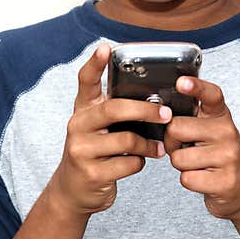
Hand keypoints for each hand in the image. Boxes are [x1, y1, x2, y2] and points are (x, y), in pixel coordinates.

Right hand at [50, 42, 170, 215]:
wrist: (72, 191)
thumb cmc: (95, 152)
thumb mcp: (98, 128)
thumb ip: (115, 112)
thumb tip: (155, 98)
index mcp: (83, 110)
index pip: (85, 81)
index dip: (95, 63)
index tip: (106, 47)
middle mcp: (78, 126)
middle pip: (114, 109)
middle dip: (145, 109)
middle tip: (166, 113)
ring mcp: (82, 150)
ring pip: (126, 140)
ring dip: (149, 145)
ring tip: (160, 148)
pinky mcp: (92, 173)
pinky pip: (128, 163)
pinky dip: (140, 162)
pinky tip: (139, 162)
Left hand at [164, 76, 239, 220]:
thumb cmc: (217, 153)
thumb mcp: (210, 128)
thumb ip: (192, 117)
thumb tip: (162, 113)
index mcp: (220, 115)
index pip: (211, 95)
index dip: (196, 87)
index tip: (182, 82)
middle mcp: (227, 132)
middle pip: (176, 129)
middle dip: (172, 142)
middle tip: (185, 147)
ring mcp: (228, 156)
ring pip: (178, 158)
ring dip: (180, 164)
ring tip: (197, 163)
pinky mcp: (225, 181)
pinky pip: (187, 178)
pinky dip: (189, 180)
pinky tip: (203, 177)